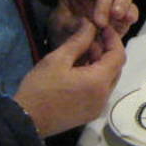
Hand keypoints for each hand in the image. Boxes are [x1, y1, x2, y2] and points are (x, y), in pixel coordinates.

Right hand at [14, 21, 125, 137]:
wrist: (26, 121)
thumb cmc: (40, 88)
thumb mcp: (57, 60)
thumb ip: (78, 41)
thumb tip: (90, 24)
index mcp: (99, 82)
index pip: (118, 55)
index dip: (113, 39)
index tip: (103, 28)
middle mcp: (105, 96)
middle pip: (116, 68)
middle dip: (105, 51)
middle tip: (88, 40)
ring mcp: (99, 107)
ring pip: (108, 79)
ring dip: (100, 64)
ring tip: (80, 54)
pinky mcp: (91, 113)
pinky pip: (101, 91)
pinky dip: (95, 77)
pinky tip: (78, 71)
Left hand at [49, 0, 137, 53]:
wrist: (73, 50)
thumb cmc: (64, 34)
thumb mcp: (61, 29)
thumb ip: (72, 25)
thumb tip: (87, 22)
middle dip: (105, 3)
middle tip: (100, 22)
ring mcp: (111, 3)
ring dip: (121, 4)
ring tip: (117, 17)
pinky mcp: (122, 16)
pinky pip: (131, 10)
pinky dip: (131, 13)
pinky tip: (128, 20)